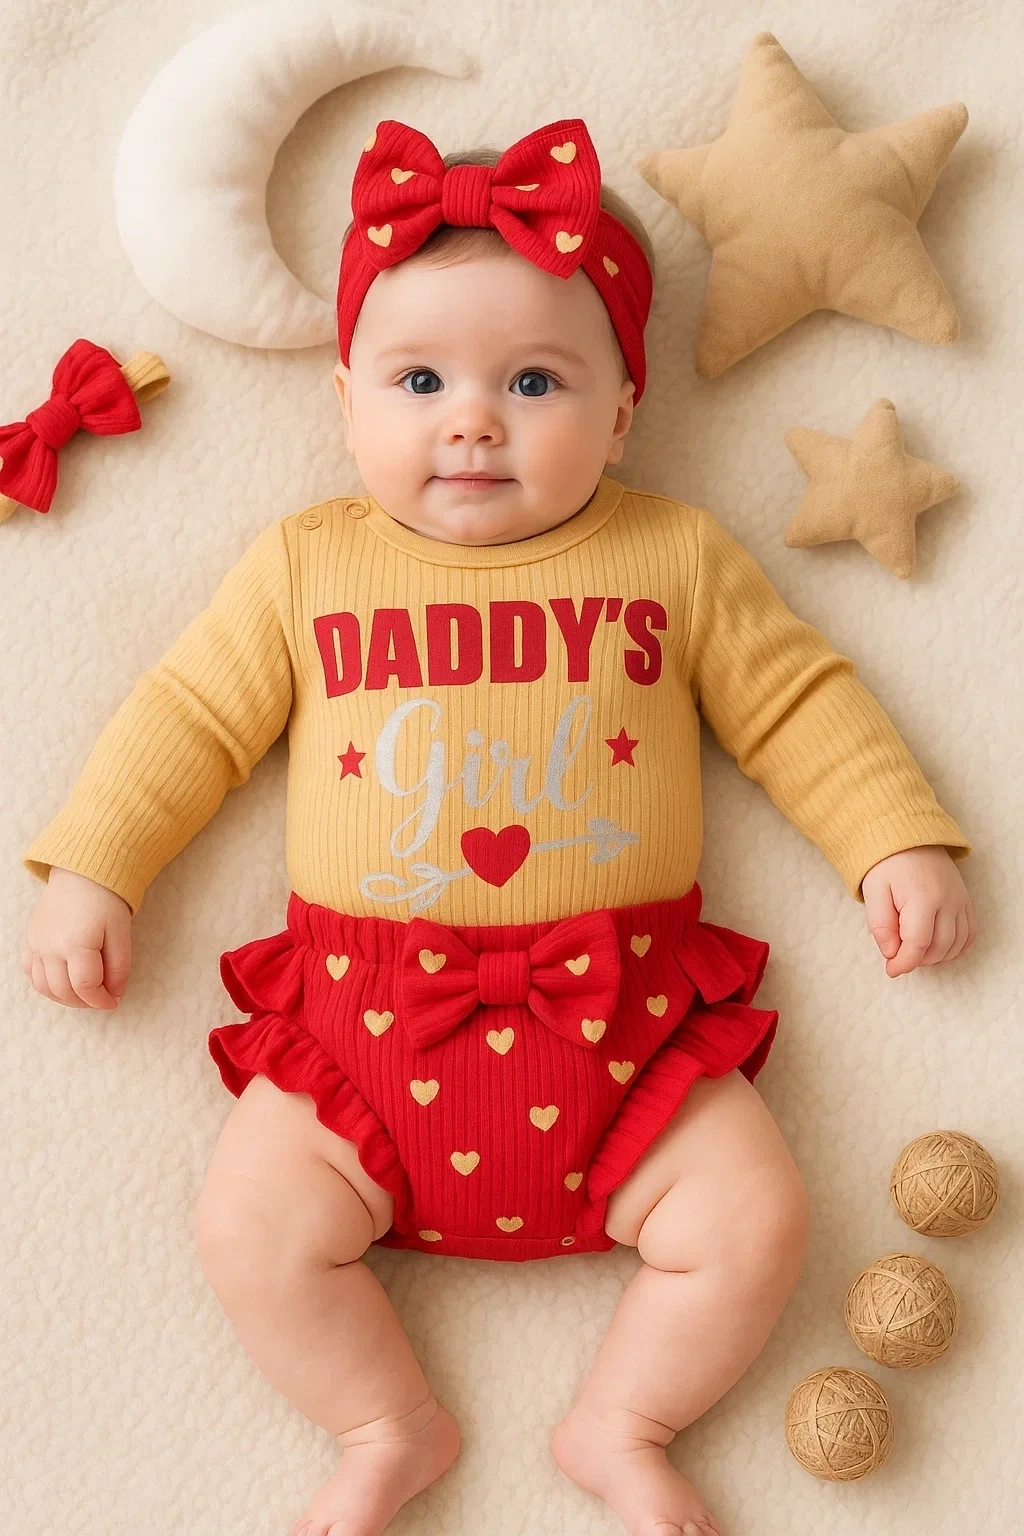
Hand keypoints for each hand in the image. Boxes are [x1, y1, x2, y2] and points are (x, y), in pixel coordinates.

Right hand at [22, 866, 131, 1008]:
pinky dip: (45, 984)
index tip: (113, 1003)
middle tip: (101, 999)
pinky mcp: (30, 940)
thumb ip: (119, 966)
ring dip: (64, 997)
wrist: (81, 873)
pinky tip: (63, 982)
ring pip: (43, 987)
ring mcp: (36, 944)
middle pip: (63, 991)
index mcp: (76, 944)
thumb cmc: (105, 900)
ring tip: (84, 994)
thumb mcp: (121, 932)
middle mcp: (50, 947)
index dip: (100, 1000)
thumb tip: (115, 993)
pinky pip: (31, 973)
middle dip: (84, 1002)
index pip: (85, 987)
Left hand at [861, 846, 975, 977]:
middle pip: (939, 947)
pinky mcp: (966, 899)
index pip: (918, 944)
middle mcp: (948, 900)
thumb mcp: (874, 891)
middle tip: (898, 957)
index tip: (890, 970)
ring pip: (957, 944)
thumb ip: (880, 924)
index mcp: (923, 898)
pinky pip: (970, 932)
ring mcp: (960, 900)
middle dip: (917, 960)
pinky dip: (956, 946)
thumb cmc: (886, 863)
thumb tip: (891, 953)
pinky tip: (937, 947)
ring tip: (914, 951)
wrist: (908, 834)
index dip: (904, 962)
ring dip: (936, 956)